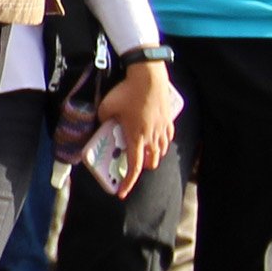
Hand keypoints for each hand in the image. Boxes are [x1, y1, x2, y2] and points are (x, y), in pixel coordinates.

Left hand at [93, 57, 179, 197]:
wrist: (149, 77)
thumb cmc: (127, 92)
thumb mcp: (106, 107)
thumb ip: (102, 120)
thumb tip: (102, 125)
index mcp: (136, 138)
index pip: (134, 168)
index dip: (128, 183)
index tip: (121, 193)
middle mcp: (152, 138)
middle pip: (150, 163)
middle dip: (141, 168)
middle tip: (131, 165)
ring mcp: (163, 130)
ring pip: (160, 153)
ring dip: (152, 157)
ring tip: (143, 153)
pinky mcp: (169, 122)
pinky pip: (167, 140)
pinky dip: (161, 145)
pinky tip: (156, 140)